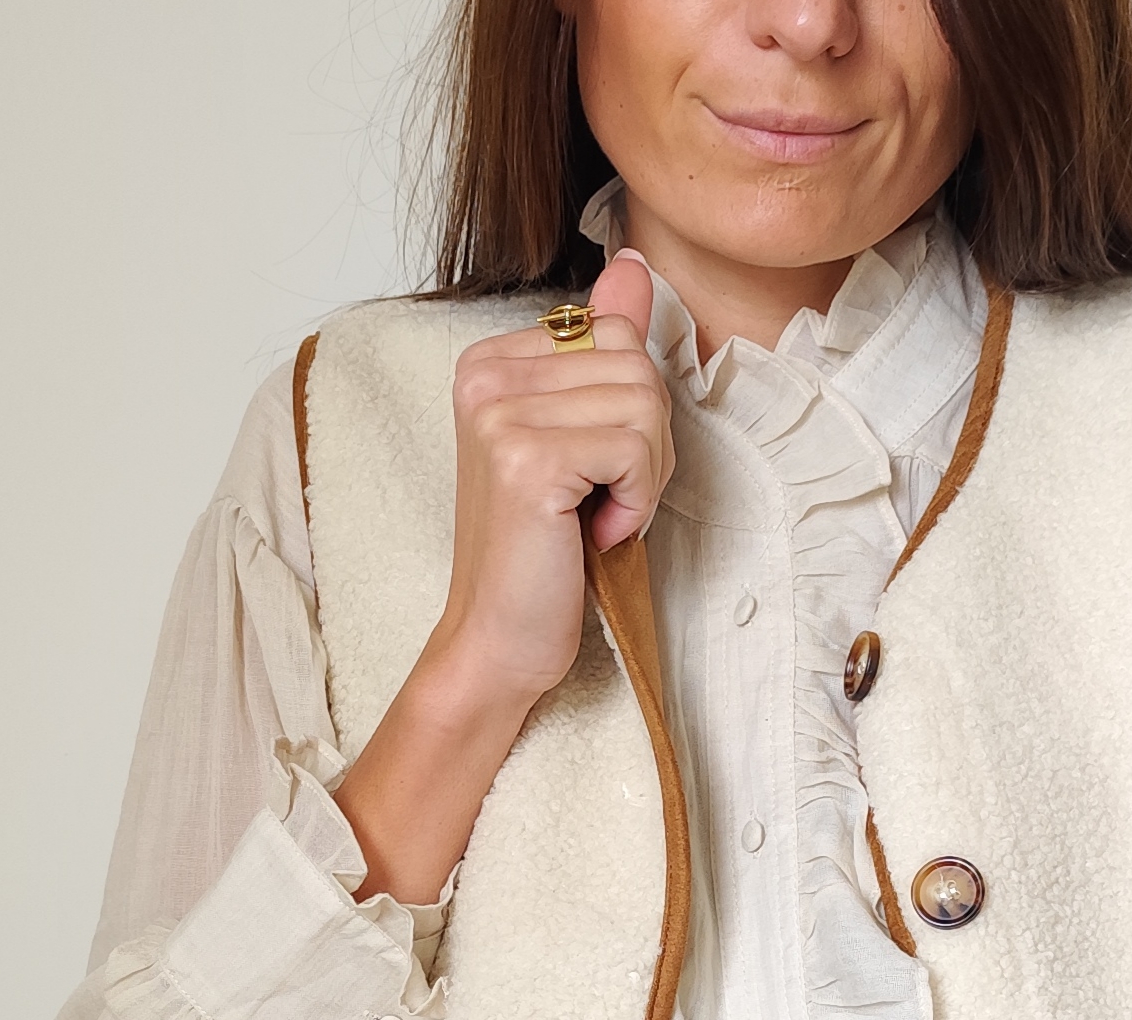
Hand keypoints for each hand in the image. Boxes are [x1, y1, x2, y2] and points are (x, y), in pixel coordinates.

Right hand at [337, 254, 673, 904]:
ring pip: (644, 404)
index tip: (592, 476)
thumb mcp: (583, 440)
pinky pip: (634, 446)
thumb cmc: (544, 556)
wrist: (499, 642)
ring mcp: (499, 413)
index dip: (633, 417)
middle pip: (637, 366)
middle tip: (601, 506)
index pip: (618, 338)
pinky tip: (593, 534)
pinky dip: (635, 499)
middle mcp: (485, 374)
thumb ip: (604, 350)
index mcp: (491, 360)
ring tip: (594, 520)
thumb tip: (632, 265)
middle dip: (646, 447)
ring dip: (644, 478)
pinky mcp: (524, 457)